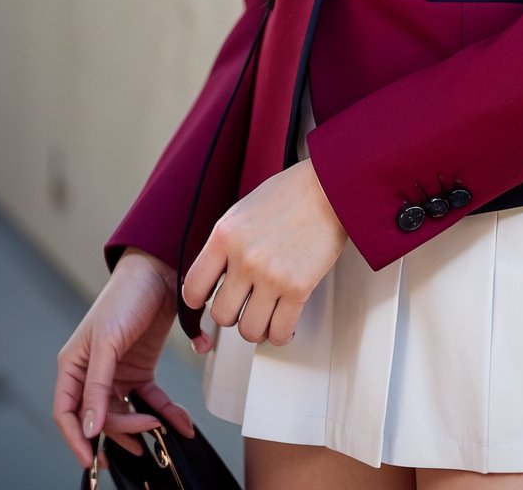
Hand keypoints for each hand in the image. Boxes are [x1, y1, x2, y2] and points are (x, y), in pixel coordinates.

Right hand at [53, 248, 195, 469]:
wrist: (160, 271)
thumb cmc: (124, 297)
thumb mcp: (108, 342)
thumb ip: (98, 385)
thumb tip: (91, 427)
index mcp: (74, 365)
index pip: (67, 412)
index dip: (76, 439)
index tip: (91, 459)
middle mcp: (93, 373)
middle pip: (100, 417)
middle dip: (121, 430)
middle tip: (145, 433)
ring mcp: (118, 373)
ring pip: (126, 413)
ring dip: (144, 426)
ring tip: (164, 432)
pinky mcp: (141, 369)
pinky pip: (149, 399)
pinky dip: (165, 411)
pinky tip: (179, 421)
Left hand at [182, 159, 347, 348]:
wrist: (329, 188)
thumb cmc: (291, 194)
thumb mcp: (243, 211)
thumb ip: (225, 244)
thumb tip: (214, 276)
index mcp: (225, 235)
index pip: (192, 288)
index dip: (198, 301)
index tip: (208, 301)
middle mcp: (244, 257)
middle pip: (221, 315)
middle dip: (233, 314)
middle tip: (244, 304)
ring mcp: (271, 275)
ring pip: (249, 331)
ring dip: (258, 327)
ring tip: (266, 313)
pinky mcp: (298, 288)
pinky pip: (279, 332)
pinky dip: (280, 334)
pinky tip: (284, 320)